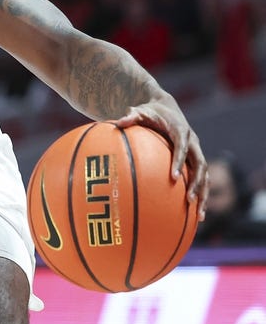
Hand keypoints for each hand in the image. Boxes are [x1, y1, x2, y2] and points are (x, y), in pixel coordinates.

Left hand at [115, 100, 207, 220]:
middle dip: (196, 183)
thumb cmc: (150, 112)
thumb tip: (119, 122)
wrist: (166, 107)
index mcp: (181, 131)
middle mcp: (193, 143)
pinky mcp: (195, 160)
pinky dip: (201, 195)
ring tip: (199, 215)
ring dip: (203, 194)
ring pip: (205, 176)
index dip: (179, 162)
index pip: (182, 147)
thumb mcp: (140, 111)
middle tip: (188, 199)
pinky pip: (201, 179)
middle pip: (200, 165)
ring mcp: (196, 152)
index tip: (173, 178)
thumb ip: (131, 116)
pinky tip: (196, 215)